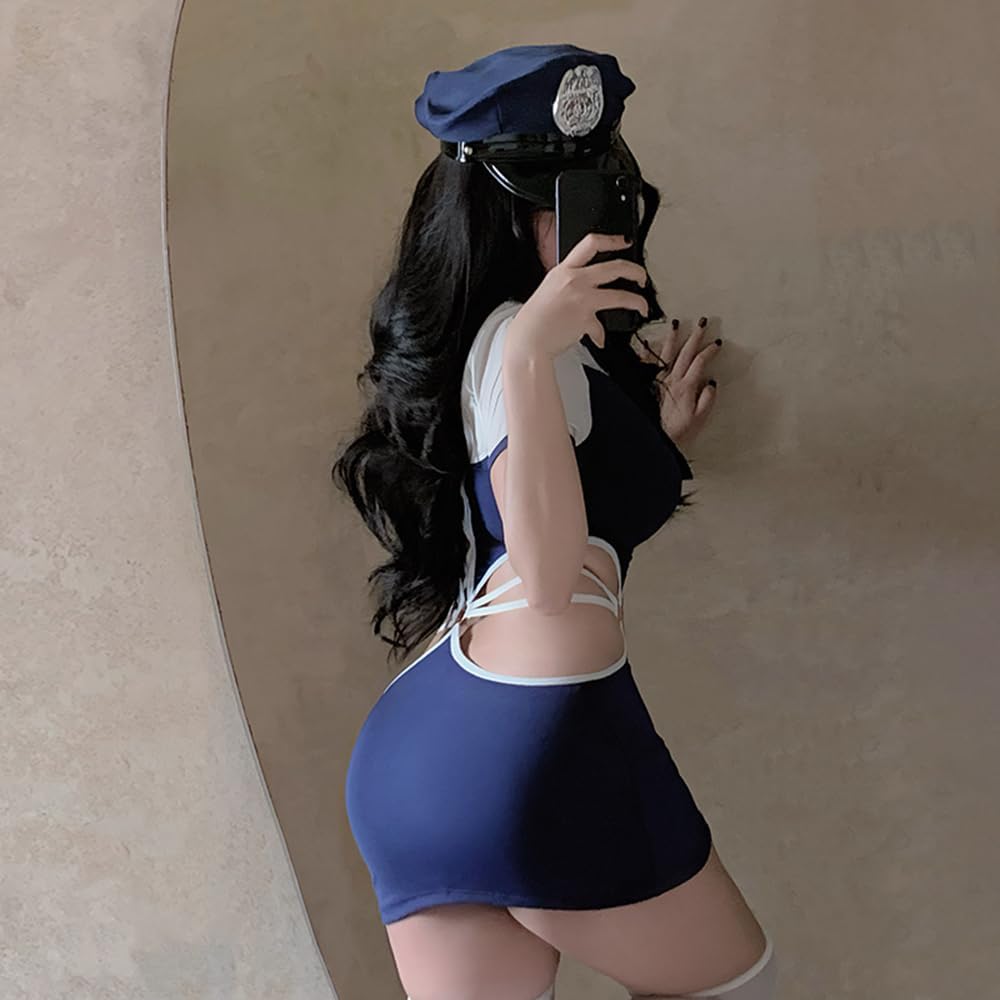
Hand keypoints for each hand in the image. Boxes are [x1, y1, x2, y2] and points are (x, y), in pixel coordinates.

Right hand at [507, 232, 649, 354]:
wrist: (528, 341)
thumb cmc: (534, 320)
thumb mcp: (548, 291)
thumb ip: (569, 287)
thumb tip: (586, 293)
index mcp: (563, 270)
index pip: (591, 243)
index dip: (612, 240)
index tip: (623, 242)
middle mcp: (575, 280)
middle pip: (616, 266)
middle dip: (636, 271)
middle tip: (641, 277)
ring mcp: (583, 299)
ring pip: (622, 294)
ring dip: (638, 301)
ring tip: (642, 306)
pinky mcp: (587, 319)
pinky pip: (602, 327)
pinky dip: (601, 335)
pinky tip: (600, 339)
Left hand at [647, 317, 719, 449]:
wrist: (656, 437)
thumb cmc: (677, 431)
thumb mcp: (699, 418)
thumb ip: (707, 399)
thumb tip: (711, 382)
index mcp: (686, 386)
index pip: (700, 362)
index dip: (709, 350)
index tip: (717, 342)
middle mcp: (672, 380)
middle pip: (685, 352)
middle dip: (695, 336)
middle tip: (702, 321)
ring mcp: (659, 381)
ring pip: (666, 354)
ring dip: (672, 337)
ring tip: (675, 323)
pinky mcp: (648, 385)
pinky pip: (647, 365)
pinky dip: (647, 353)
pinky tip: (646, 342)